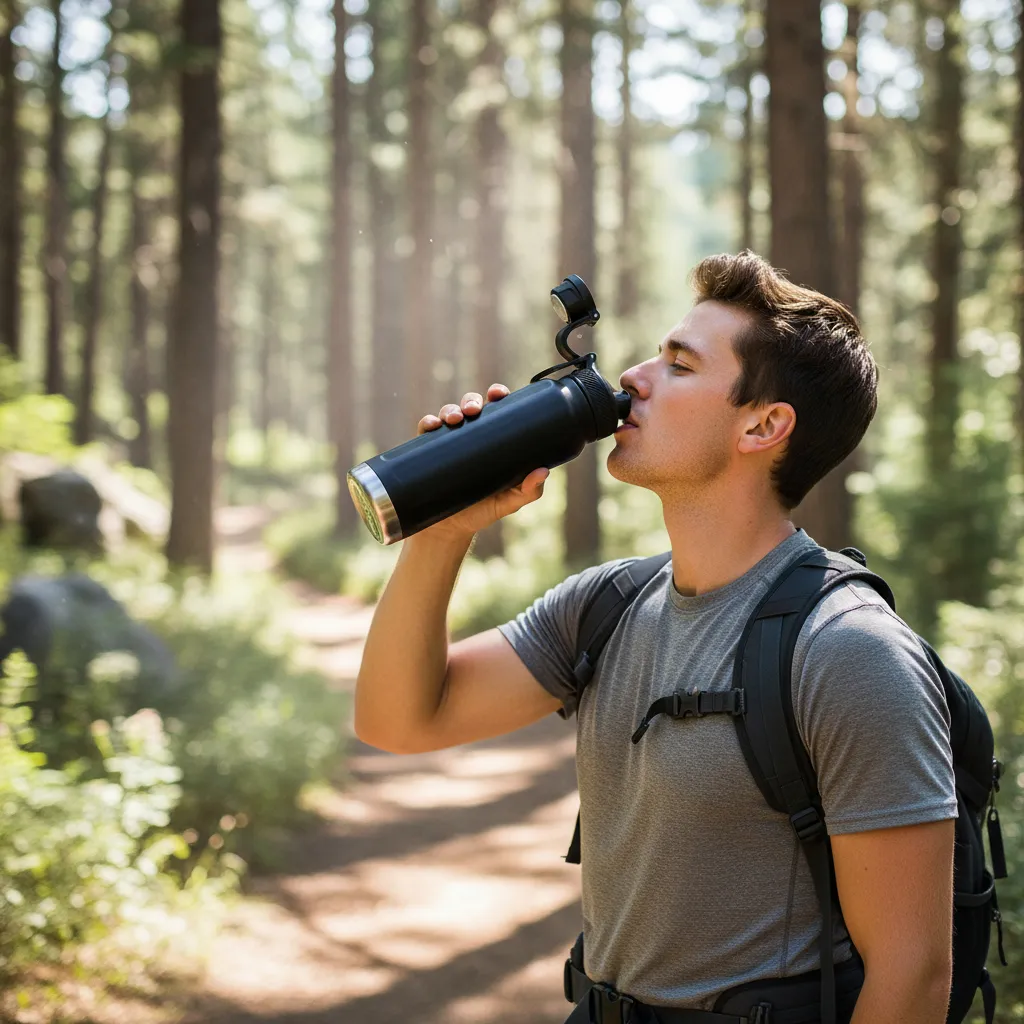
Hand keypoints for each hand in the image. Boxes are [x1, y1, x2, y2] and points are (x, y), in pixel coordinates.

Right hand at [415, 384, 549, 539]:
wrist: (449, 530)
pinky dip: (428, 422)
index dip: (496, 395)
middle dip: (470, 401)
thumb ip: (529, 490)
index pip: (495, 410)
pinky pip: (426, 430)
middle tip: (473, 410)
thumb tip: (543, 472)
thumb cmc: (483, 511)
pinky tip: (432, 425)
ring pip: (447, 414)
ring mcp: (447, 442)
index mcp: (491, 439)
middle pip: (469, 406)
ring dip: (449, 409)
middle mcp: (469, 436)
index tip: (498, 393)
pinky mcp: (427, 452)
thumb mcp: (510, 502)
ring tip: (454, 419)